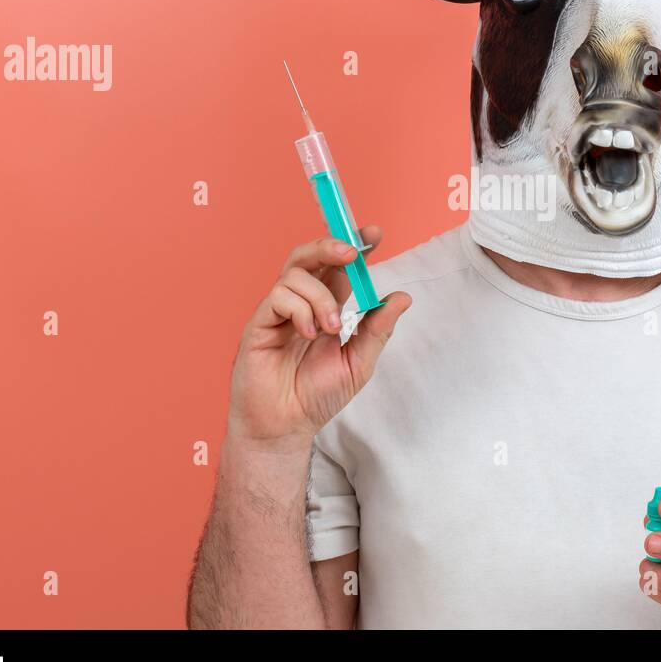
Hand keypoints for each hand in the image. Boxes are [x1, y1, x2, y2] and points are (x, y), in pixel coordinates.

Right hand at [228, 225, 411, 444]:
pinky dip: (301, 311)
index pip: (338, 266)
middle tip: (353, 253)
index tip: (374, 235)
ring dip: (322, 297)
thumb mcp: (359, 362)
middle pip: (310, 255)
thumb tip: (401, 298)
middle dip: (332, 245)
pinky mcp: (259, 323)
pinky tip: (308, 335)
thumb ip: (377, 329)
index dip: (354, 245)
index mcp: (325, 307)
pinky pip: (279, 296)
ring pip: (296, 273)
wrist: (286, 426)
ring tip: (332, 328)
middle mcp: (300, 303)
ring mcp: (277, 311)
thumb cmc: (317, 396)